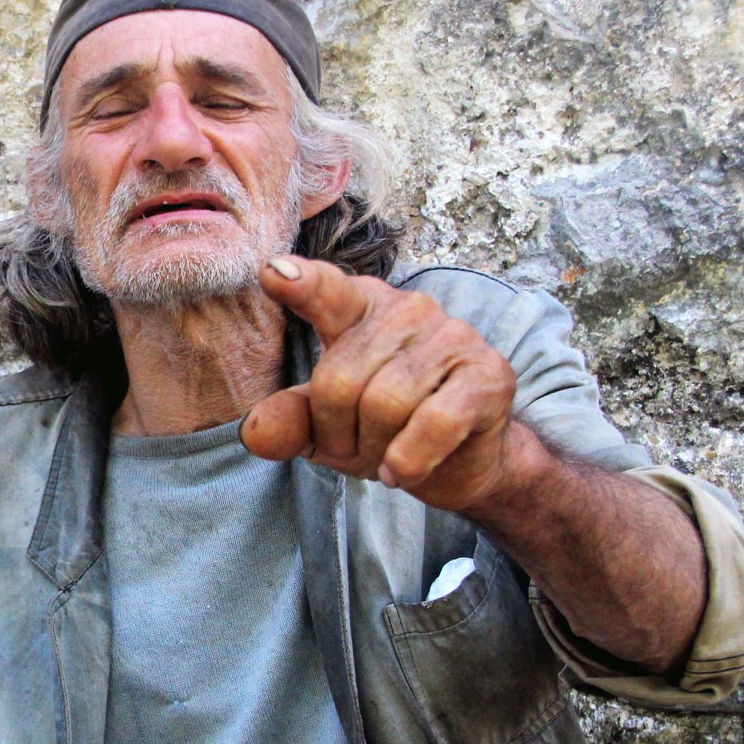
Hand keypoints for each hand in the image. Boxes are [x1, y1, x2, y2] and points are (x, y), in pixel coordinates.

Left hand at [242, 254, 522, 513]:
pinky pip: (433, 422)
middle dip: (338, 432)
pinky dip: (410, 458)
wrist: (457, 463)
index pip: (325, 291)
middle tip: (356, 447)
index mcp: (358, 307)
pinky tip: (405, 470)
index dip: (300, 283)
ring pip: (385, 404)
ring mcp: (453, 336)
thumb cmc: (381, 430)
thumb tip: (255, 432)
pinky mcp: (488, 375)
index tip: (273, 274)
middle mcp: (407, 309)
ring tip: (386, 454)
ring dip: (376, 450)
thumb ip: (289, 421)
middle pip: (339, 381)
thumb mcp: (323, 427)